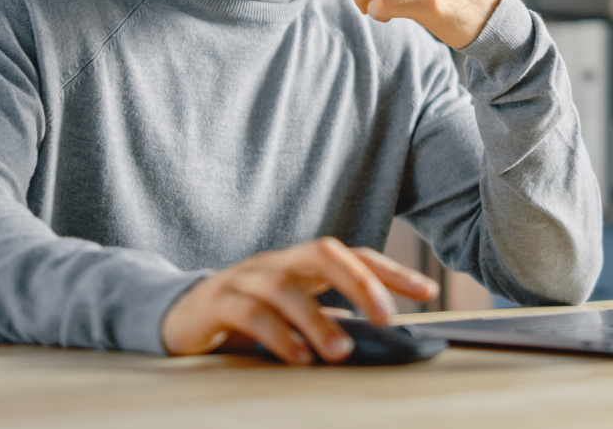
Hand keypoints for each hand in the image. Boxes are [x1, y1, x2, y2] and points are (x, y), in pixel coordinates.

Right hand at [160, 238, 437, 364]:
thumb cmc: (251, 314)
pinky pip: (251, 314)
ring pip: (287, 287)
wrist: (184, 313)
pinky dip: (278, 337)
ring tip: (341, 351)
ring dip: (318, 320)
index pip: (353, 254)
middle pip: (323, 253)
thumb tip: (384, 337)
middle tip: (387, 316)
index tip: (428, 292)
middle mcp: (278, 262)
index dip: (391, 270)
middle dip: (360, 280)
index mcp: (302, 262)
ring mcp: (247, 278)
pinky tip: (298, 358)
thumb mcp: (294, 311)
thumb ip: (331, 317)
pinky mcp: (219, 302)